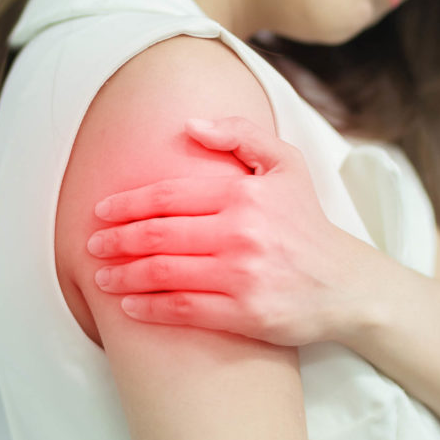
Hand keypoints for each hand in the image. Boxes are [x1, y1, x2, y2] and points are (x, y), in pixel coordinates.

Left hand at [86, 116, 384, 346]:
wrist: (346, 285)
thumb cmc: (307, 223)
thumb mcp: (286, 165)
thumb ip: (240, 134)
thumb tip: (189, 125)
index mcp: (243, 194)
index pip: (168, 195)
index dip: (127, 203)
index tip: (101, 212)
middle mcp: (240, 233)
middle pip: (158, 234)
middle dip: (116, 239)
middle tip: (92, 245)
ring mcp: (241, 276)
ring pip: (163, 273)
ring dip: (124, 275)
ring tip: (101, 277)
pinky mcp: (245, 314)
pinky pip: (183, 310)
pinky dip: (149, 308)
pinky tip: (129, 306)